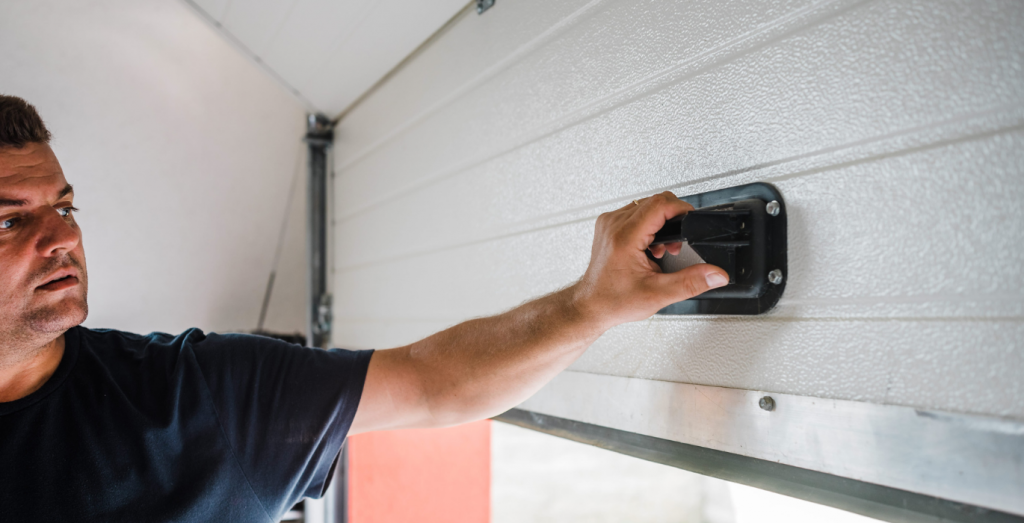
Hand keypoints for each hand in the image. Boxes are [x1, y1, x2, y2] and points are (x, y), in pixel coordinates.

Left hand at [572, 191, 728, 327]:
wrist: (591, 306)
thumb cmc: (613, 300)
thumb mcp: (657, 294)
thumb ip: (690, 283)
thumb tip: (715, 274)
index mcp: (624, 237)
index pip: (660, 204)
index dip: (682, 209)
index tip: (692, 221)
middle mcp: (614, 224)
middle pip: (655, 201)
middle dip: (673, 220)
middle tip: (674, 246)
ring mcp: (609, 223)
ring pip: (646, 205)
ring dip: (661, 223)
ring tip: (660, 249)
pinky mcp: (609, 225)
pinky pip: (636, 212)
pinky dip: (649, 225)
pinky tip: (649, 246)